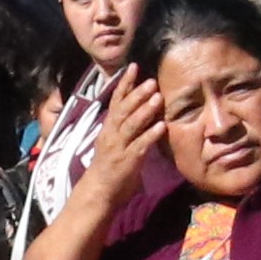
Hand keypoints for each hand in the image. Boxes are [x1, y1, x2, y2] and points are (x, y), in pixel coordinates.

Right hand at [83, 70, 169, 189]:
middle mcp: (111, 134)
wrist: (98, 192)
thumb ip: (127, 128)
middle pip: (123, 110)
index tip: (133, 67)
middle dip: (137, 94)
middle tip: (151, 80)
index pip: (116, 101)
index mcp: (108, 128)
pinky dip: (150, 135)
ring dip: (144, 110)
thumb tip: (144, 112)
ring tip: (157, 97)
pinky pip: (140, 145)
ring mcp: (118, 147)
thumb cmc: (109, 167)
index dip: (124, 83)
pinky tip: (161, 126)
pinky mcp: (127, 161)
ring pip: (131, 125)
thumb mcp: (115, 142)